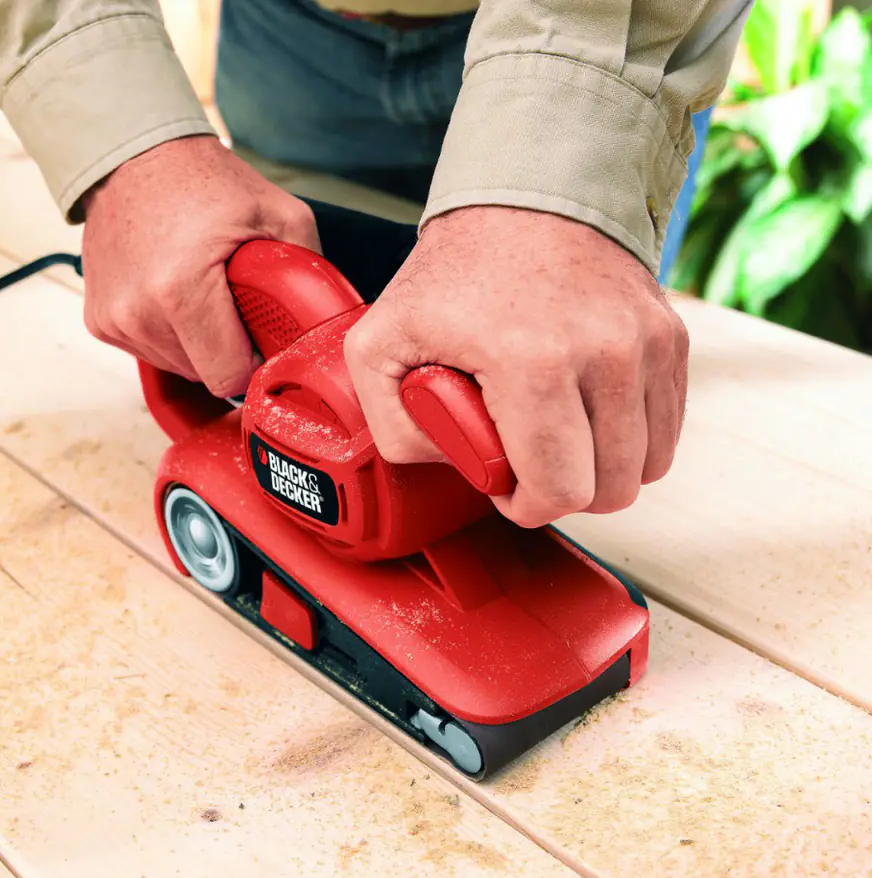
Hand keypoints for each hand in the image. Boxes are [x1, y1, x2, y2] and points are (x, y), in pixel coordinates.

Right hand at [80, 135, 320, 395]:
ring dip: (196, 344)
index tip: (260, 337)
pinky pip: (150, 352)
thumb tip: (330, 320)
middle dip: (226, 350)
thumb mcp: (279, 213)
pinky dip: (168, 334)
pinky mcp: (99, 322)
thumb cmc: (205, 182)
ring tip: (201, 294)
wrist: (132, 155)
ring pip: (177, 368)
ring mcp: (114, 320)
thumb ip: (310, 271)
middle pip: (203, 376)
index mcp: (181, 291)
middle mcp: (139, 312)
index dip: (252, 363)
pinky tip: (173, 296)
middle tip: (233, 305)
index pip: (227, 378)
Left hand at [343, 206, 688, 526]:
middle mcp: (606, 354)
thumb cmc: (454, 274)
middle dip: (564, 492)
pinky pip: (668, 429)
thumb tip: (450, 467)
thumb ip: (392, 426)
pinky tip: (589, 415)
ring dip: (601, 469)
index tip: (506, 487)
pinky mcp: (672, 338)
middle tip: (528, 459)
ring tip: (558, 435)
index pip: (558, 490)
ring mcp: (648, 345)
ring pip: (647, 466)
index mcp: (531, 362)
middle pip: (611, 489)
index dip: (527, 506)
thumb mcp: (380, 344)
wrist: (527, 195)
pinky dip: (630, 438)